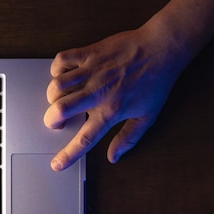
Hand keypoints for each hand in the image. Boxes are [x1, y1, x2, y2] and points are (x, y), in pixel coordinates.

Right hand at [44, 25, 178, 168]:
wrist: (163, 48)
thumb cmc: (156, 81)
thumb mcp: (148, 116)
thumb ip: (128, 138)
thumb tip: (114, 157)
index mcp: (111, 111)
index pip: (85, 139)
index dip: (68, 155)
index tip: (57, 164)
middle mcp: (98, 92)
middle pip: (61, 110)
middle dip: (51, 120)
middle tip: (56, 121)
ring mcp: (92, 71)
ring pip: (57, 85)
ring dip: (53, 96)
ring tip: (60, 99)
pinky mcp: (90, 52)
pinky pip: (62, 60)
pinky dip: (56, 68)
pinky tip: (64, 74)